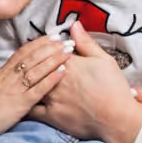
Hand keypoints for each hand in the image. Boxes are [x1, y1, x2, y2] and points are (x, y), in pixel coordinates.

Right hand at [0, 35, 71, 142]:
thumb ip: (8, 78)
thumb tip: (21, 70)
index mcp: (4, 72)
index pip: (24, 51)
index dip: (39, 43)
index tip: (53, 36)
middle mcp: (10, 76)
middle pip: (33, 57)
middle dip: (51, 47)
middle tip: (67, 40)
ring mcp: (15, 89)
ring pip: (37, 69)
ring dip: (54, 59)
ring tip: (69, 51)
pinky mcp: (19, 104)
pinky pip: (37, 89)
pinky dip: (50, 79)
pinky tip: (62, 73)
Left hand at [29, 21, 141, 142]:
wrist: (117, 118)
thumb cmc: (113, 87)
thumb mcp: (104, 59)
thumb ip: (86, 42)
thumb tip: (73, 24)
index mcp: (68, 63)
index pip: (51, 50)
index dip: (50, 48)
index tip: (50, 48)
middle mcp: (56, 79)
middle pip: (39, 66)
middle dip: (36, 63)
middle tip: (36, 62)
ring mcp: (52, 98)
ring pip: (32, 85)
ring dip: (28, 80)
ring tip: (27, 78)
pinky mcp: (51, 116)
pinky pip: (32, 109)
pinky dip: (27, 103)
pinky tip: (23, 100)